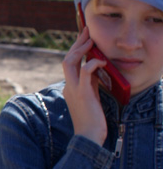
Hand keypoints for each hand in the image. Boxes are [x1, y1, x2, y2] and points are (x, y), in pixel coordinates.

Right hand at [62, 27, 106, 144]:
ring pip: (69, 62)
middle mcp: (69, 85)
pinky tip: (101, 61)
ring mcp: (74, 89)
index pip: (70, 63)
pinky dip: (92, 64)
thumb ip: (90, 83)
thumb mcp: (90, 97)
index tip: (85, 38)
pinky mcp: (82, 93)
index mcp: (70, 86)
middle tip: (87, 31)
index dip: (76, 49)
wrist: (88, 136)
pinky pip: (85, 72)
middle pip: (67, 58)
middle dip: (77, 43)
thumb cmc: (92, 120)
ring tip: (91, 40)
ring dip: (80, 49)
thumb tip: (95, 69)